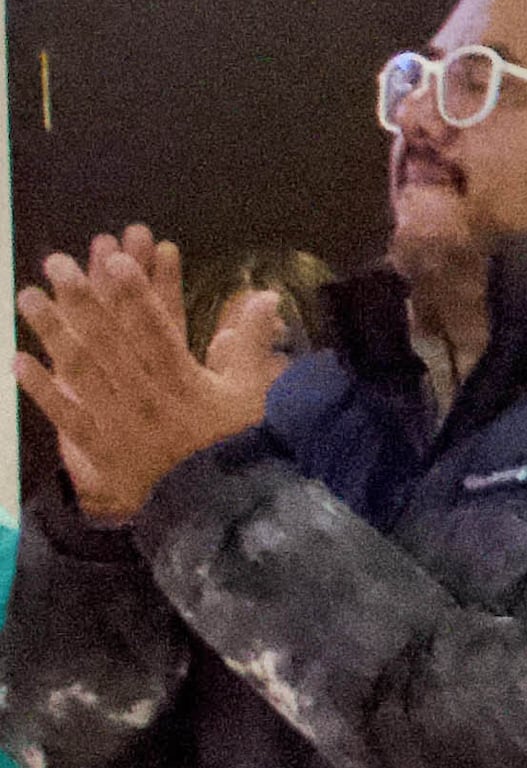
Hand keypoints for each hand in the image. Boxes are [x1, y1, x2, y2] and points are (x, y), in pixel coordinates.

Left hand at [14, 229, 280, 522]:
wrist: (218, 508)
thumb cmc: (236, 444)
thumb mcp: (253, 394)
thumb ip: (253, 343)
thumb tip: (262, 294)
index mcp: (184, 380)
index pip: (157, 329)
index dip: (136, 293)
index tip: (115, 259)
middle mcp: (146, 395)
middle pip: (110, 341)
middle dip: (83, 299)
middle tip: (56, 263)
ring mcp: (119, 421)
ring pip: (82, 370)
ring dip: (53, 332)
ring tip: (28, 298)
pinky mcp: (100, 447)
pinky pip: (67, 416)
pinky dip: (42, 390)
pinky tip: (18, 361)